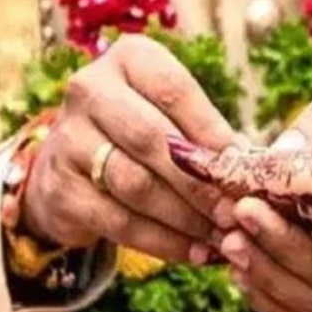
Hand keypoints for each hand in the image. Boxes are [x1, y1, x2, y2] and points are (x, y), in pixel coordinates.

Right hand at [23, 35, 243, 262]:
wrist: (72, 169)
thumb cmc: (143, 136)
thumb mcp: (174, 119)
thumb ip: (209, 136)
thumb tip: (251, 168)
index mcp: (128, 60)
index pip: (174, 90)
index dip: (212, 131)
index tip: (244, 168)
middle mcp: (90, 90)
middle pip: (152, 139)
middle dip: (200, 181)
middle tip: (234, 212)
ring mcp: (68, 139)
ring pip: (136, 184)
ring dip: (185, 217)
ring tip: (220, 237)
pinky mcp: (59, 188)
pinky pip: (118, 220)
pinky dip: (162, 241)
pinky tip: (194, 252)